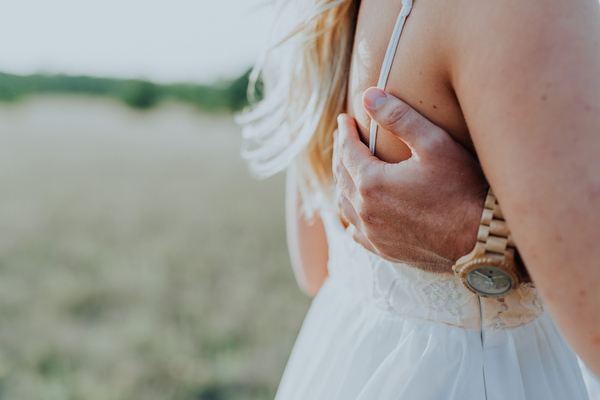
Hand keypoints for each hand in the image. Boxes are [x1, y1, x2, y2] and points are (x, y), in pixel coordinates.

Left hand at [332, 88, 487, 271]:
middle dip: (340, 153)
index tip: (344, 119)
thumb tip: (368, 95)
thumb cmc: (463, 189)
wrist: (482, 238)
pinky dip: (353, 214)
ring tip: (347, 169)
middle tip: (343, 138)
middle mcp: (366, 211)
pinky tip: (358, 210)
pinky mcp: (385, 250)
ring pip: (344, 204)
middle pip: (341, 176)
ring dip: (343, 183)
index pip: (347, 150)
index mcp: (371, 183)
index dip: (344, 132)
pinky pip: (357, 231)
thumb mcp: (435, 144)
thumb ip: (399, 117)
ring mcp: (374, 234)